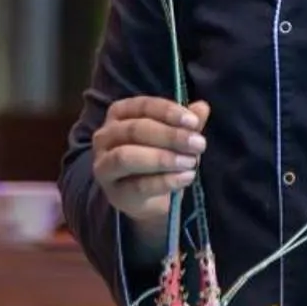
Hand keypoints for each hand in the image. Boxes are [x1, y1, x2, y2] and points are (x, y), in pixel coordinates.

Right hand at [92, 98, 209, 241]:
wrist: (149, 199)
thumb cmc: (159, 159)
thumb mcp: (175, 138)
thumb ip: (185, 124)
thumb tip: (202, 107)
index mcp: (120, 114)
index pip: (142, 106)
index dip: (168, 112)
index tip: (194, 122)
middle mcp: (105, 136)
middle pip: (134, 130)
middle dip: (170, 136)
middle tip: (199, 144)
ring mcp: (104, 165)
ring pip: (126, 157)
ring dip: (162, 158)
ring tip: (190, 162)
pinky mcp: (114, 192)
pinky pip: (138, 185)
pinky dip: (165, 181)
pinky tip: (186, 177)